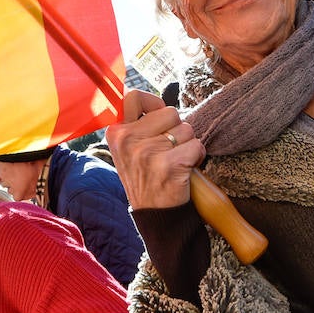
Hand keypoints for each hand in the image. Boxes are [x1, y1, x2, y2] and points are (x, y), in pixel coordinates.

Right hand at [106, 90, 204, 209]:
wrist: (155, 215)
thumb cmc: (147, 177)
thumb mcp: (129, 150)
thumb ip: (138, 124)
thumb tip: (156, 102)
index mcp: (116, 133)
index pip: (134, 97)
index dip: (155, 106)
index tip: (160, 123)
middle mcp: (127, 140)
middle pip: (171, 112)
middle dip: (177, 130)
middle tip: (168, 152)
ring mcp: (146, 153)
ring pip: (187, 129)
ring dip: (187, 145)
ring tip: (175, 163)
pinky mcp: (168, 165)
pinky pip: (196, 146)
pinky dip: (197, 157)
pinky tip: (184, 171)